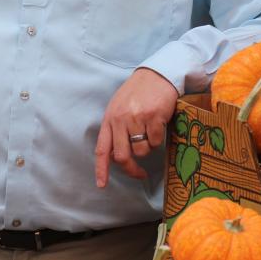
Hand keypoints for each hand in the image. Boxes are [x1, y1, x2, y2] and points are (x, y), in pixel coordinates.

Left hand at [94, 67, 178, 187]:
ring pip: (142, 151)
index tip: (102, 185)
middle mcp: (121, 119)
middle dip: (132, 169)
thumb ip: (115, 129)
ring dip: (148, 147)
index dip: (101, 169)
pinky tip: (158, 123)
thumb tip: (116, 157)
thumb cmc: (138, 93)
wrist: (156, 74)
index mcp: (109, 119)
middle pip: (123, 156)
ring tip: (150, 131)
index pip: (102, 149)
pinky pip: (156, 141)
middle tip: (141, 173)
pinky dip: (159, 137)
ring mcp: (137, 118)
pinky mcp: (154, 117)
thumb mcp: (119, 108)